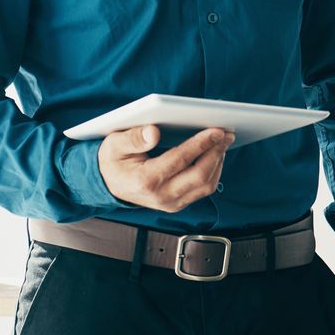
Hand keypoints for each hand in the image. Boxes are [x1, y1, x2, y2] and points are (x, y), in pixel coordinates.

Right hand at [98, 124, 233, 213]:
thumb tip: (154, 132)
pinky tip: (215, 154)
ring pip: (206, 186)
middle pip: (200, 176)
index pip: (180, 160)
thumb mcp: (114, 144)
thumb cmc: (113, 160)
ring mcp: (171, 203)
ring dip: (218, 162)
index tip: (216, 130)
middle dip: (216, 153)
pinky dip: (213, 171)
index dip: (201, 144)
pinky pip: (203, 189)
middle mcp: (161, 196)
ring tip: (224, 141)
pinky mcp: (178, 204)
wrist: (108, 184)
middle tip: (226, 134)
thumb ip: (133, 138)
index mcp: (145, 180)